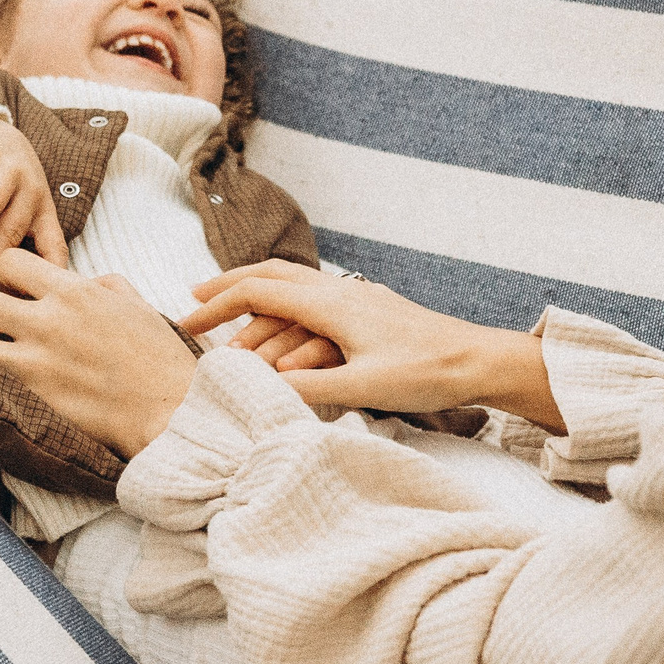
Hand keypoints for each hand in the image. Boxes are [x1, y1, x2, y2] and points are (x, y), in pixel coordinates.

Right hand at [0, 117, 70, 287]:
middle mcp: (30, 190)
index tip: (32, 298)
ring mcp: (5, 171)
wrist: (4, 135)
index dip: (46, 270)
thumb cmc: (16, 190)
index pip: (53, 244)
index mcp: (44, 211)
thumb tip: (20, 301)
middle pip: (12, 229)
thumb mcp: (33, 215)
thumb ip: (30, 249)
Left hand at [0, 251, 198, 457]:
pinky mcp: (29, 394)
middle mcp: (47, 320)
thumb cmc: (158, 359)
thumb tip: (82, 280)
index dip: (2, 274)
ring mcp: (33, 359)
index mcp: (74, 291)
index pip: (7, 261)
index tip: (9, 289)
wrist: (168, 410)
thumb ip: (102, 284)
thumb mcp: (135, 304)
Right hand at [182, 262, 562, 429]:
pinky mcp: (368, 309)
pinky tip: (280, 316)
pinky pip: (313, 296)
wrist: (479, 360)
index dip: (216, 305)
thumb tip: (258, 389)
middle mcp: (339, 291)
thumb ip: (309, 388)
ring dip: (255, 295)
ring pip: (292, 283)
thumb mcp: (363, 387)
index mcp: (332, 304)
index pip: (258, 291)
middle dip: (228, 287)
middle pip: (270, 275)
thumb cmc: (427, 373)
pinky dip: (283, 304)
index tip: (184, 321)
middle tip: (193, 300)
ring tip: (228, 311)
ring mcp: (355, 297)